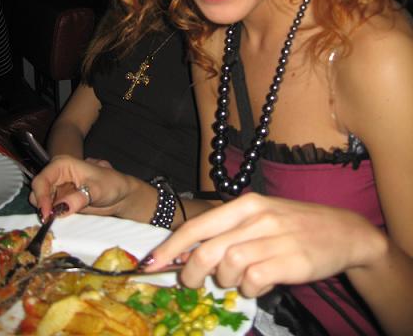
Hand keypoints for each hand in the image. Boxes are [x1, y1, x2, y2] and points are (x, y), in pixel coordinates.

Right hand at [29, 154, 131, 220]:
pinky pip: (49, 209)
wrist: (120, 195)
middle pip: (37, 191)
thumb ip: (80, 198)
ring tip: (59, 219)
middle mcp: (56, 175)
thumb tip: (61, 207)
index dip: (41, 197)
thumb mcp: (98, 190)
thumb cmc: (112, 185)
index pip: (41, 180)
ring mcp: (57, 188)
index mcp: (63, 164)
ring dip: (47, 212)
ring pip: (40, 202)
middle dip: (42, 206)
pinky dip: (51, 216)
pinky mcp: (60, 200)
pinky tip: (60, 220)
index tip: (47, 215)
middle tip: (51, 220)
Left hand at [145, 193, 386, 297]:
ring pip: (228, 267)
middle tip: (191, 282)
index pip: (197, 226)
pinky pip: (253, 282)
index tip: (150, 265)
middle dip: (191, 273)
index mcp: (245, 204)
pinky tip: (259, 284)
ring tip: (239, 277)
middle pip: (206, 250)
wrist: (343, 231)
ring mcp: (274, 239)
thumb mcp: (260, 217)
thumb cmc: (294, 224)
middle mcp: (256, 217)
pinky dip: (249, 289)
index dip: (170, 247)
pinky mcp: (290, 261)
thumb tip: (187, 253)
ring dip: (226, 280)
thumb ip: (227, 231)